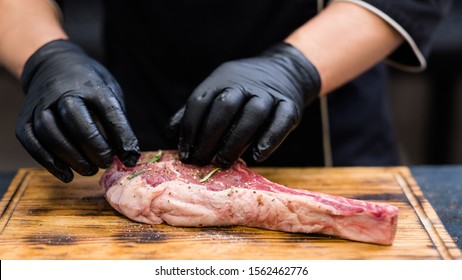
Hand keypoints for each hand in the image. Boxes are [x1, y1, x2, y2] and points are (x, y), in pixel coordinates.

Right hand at [17, 40, 139, 181]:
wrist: (53, 65)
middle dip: (94, 148)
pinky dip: (48, 161)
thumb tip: (128, 157)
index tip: (130, 156)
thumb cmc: (89, 85)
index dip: (122, 136)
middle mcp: (63, 92)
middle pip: (76, 122)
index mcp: (92, 84)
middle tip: (105, 163)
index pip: (109, 111)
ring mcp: (40, 104)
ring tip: (89, 169)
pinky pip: (32, 142)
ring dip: (71, 157)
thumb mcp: (110, 92)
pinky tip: (66, 173)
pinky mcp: (25, 117)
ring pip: (50, 133)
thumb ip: (118, 121)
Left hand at [170, 43, 320, 165]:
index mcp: (222, 80)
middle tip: (202, 160)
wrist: (283, 69)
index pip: (200, 101)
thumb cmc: (242, 88)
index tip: (185, 154)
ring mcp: (269, 94)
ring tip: (224, 161)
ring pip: (253, 114)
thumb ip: (195, 111)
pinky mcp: (290, 105)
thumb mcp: (217, 89)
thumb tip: (170, 133)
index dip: (189, 129)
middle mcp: (245, 84)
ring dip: (236, 141)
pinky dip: (268, 140)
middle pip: (225, 107)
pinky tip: (256, 156)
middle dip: (210, 136)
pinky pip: (280, 122)